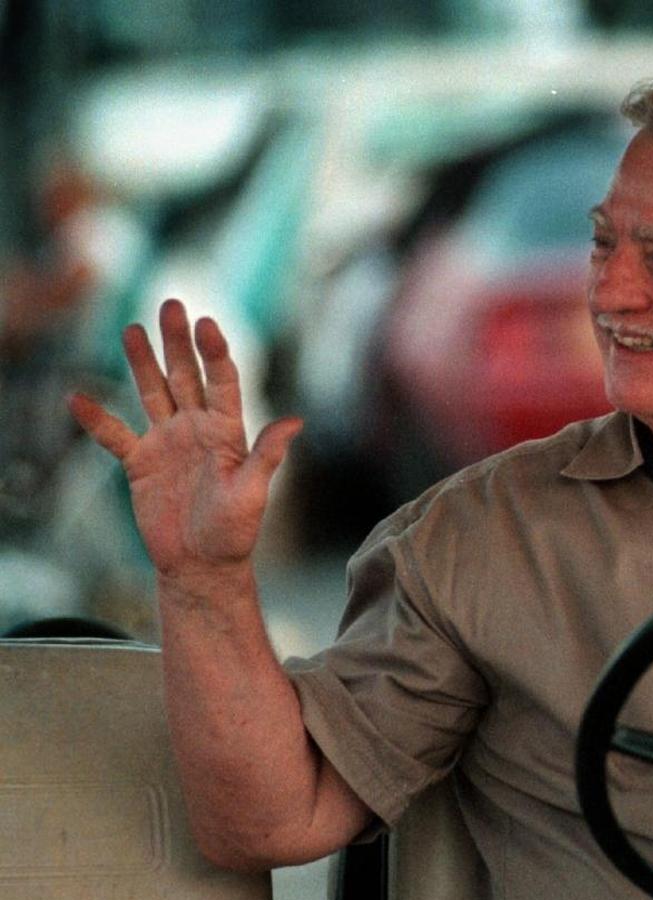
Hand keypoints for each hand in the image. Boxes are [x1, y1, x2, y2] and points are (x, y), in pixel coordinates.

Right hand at [68, 299, 301, 578]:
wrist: (203, 565)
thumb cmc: (235, 532)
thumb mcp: (253, 493)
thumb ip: (268, 454)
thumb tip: (296, 421)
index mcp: (228, 432)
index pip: (223, 381)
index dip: (215, 352)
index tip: (207, 323)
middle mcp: (197, 429)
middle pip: (185, 376)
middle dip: (177, 341)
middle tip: (170, 303)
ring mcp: (168, 443)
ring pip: (153, 392)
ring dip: (142, 362)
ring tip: (131, 329)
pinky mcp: (141, 463)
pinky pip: (114, 435)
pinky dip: (96, 419)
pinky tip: (77, 398)